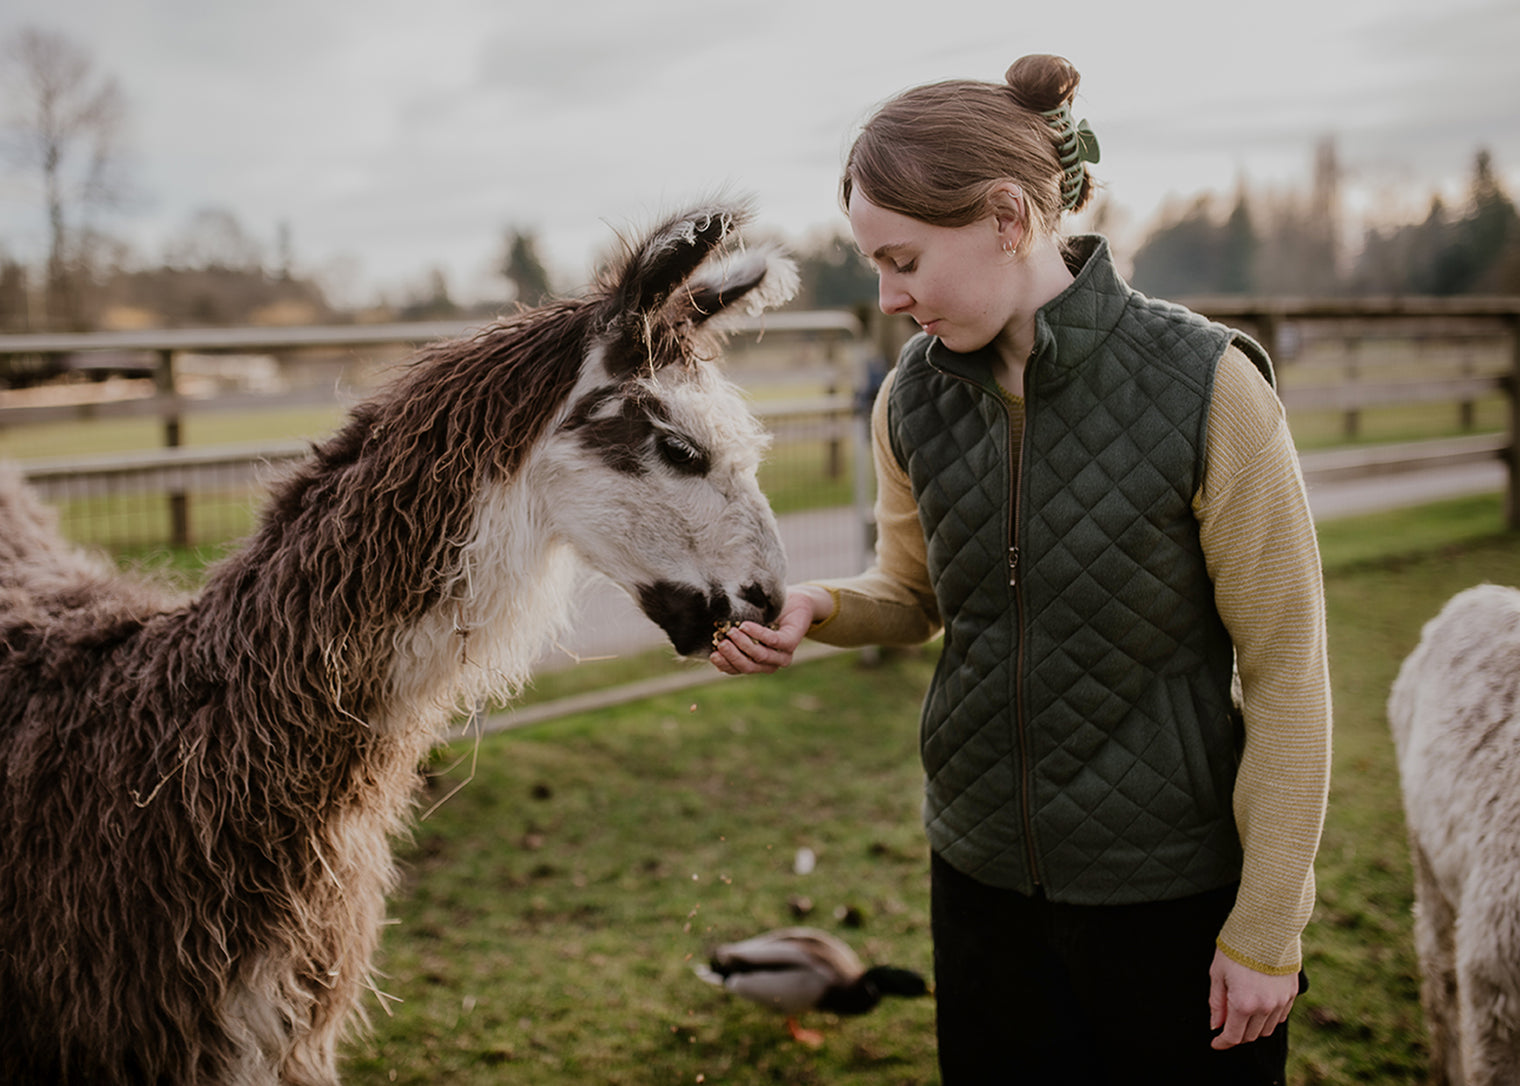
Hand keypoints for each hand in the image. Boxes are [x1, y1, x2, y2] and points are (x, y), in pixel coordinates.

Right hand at [709, 586, 827, 674]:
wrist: (793, 601)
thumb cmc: (765, 615)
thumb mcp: (746, 628)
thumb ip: (734, 637)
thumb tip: (711, 642)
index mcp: (757, 663)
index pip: (738, 669)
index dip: (725, 665)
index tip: (712, 654)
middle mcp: (771, 663)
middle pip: (748, 666)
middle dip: (732, 656)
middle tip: (721, 643)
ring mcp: (783, 654)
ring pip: (760, 655)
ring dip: (744, 644)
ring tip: (732, 631)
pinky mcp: (791, 642)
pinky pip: (773, 641)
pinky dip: (758, 634)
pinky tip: (746, 625)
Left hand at [1208, 949, 1297, 1049]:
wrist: (1266, 927)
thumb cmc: (1236, 948)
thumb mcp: (1217, 974)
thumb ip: (1216, 1002)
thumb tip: (1216, 1025)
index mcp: (1243, 1004)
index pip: (1233, 1035)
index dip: (1222, 1042)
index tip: (1215, 1043)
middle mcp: (1265, 1007)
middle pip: (1250, 1035)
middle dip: (1236, 1034)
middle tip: (1226, 1024)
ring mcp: (1281, 1001)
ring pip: (1267, 1029)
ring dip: (1253, 1027)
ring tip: (1242, 1012)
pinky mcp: (1292, 994)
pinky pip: (1280, 1016)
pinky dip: (1268, 1017)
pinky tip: (1259, 1005)